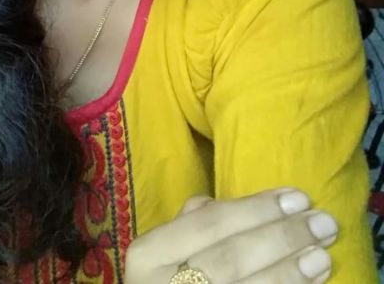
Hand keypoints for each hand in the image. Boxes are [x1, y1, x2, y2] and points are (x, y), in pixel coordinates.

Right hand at [124, 187, 337, 282]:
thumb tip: (253, 204)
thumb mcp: (164, 247)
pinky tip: (312, 283)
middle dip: (282, 238)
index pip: (208, 223)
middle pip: (232, 257)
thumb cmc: (165, 278)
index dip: (255, 209)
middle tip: (323, 222)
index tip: (297, 196)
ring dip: (291, 273)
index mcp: (148, 255)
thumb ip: (196, 222)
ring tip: (323, 254)